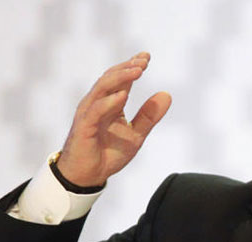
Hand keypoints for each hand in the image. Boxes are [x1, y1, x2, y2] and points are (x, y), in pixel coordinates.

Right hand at [57, 52, 171, 186]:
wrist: (89, 176)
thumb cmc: (108, 153)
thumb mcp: (136, 135)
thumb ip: (149, 116)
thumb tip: (167, 95)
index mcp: (110, 103)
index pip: (121, 79)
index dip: (132, 65)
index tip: (147, 56)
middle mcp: (97, 103)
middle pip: (111, 78)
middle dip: (128, 67)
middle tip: (144, 61)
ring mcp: (89, 113)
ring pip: (102, 88)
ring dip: (120, 78)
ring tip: (138, 71)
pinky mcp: (84, 126)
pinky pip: (96, 110)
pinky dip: (109, 102)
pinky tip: (123, 96)